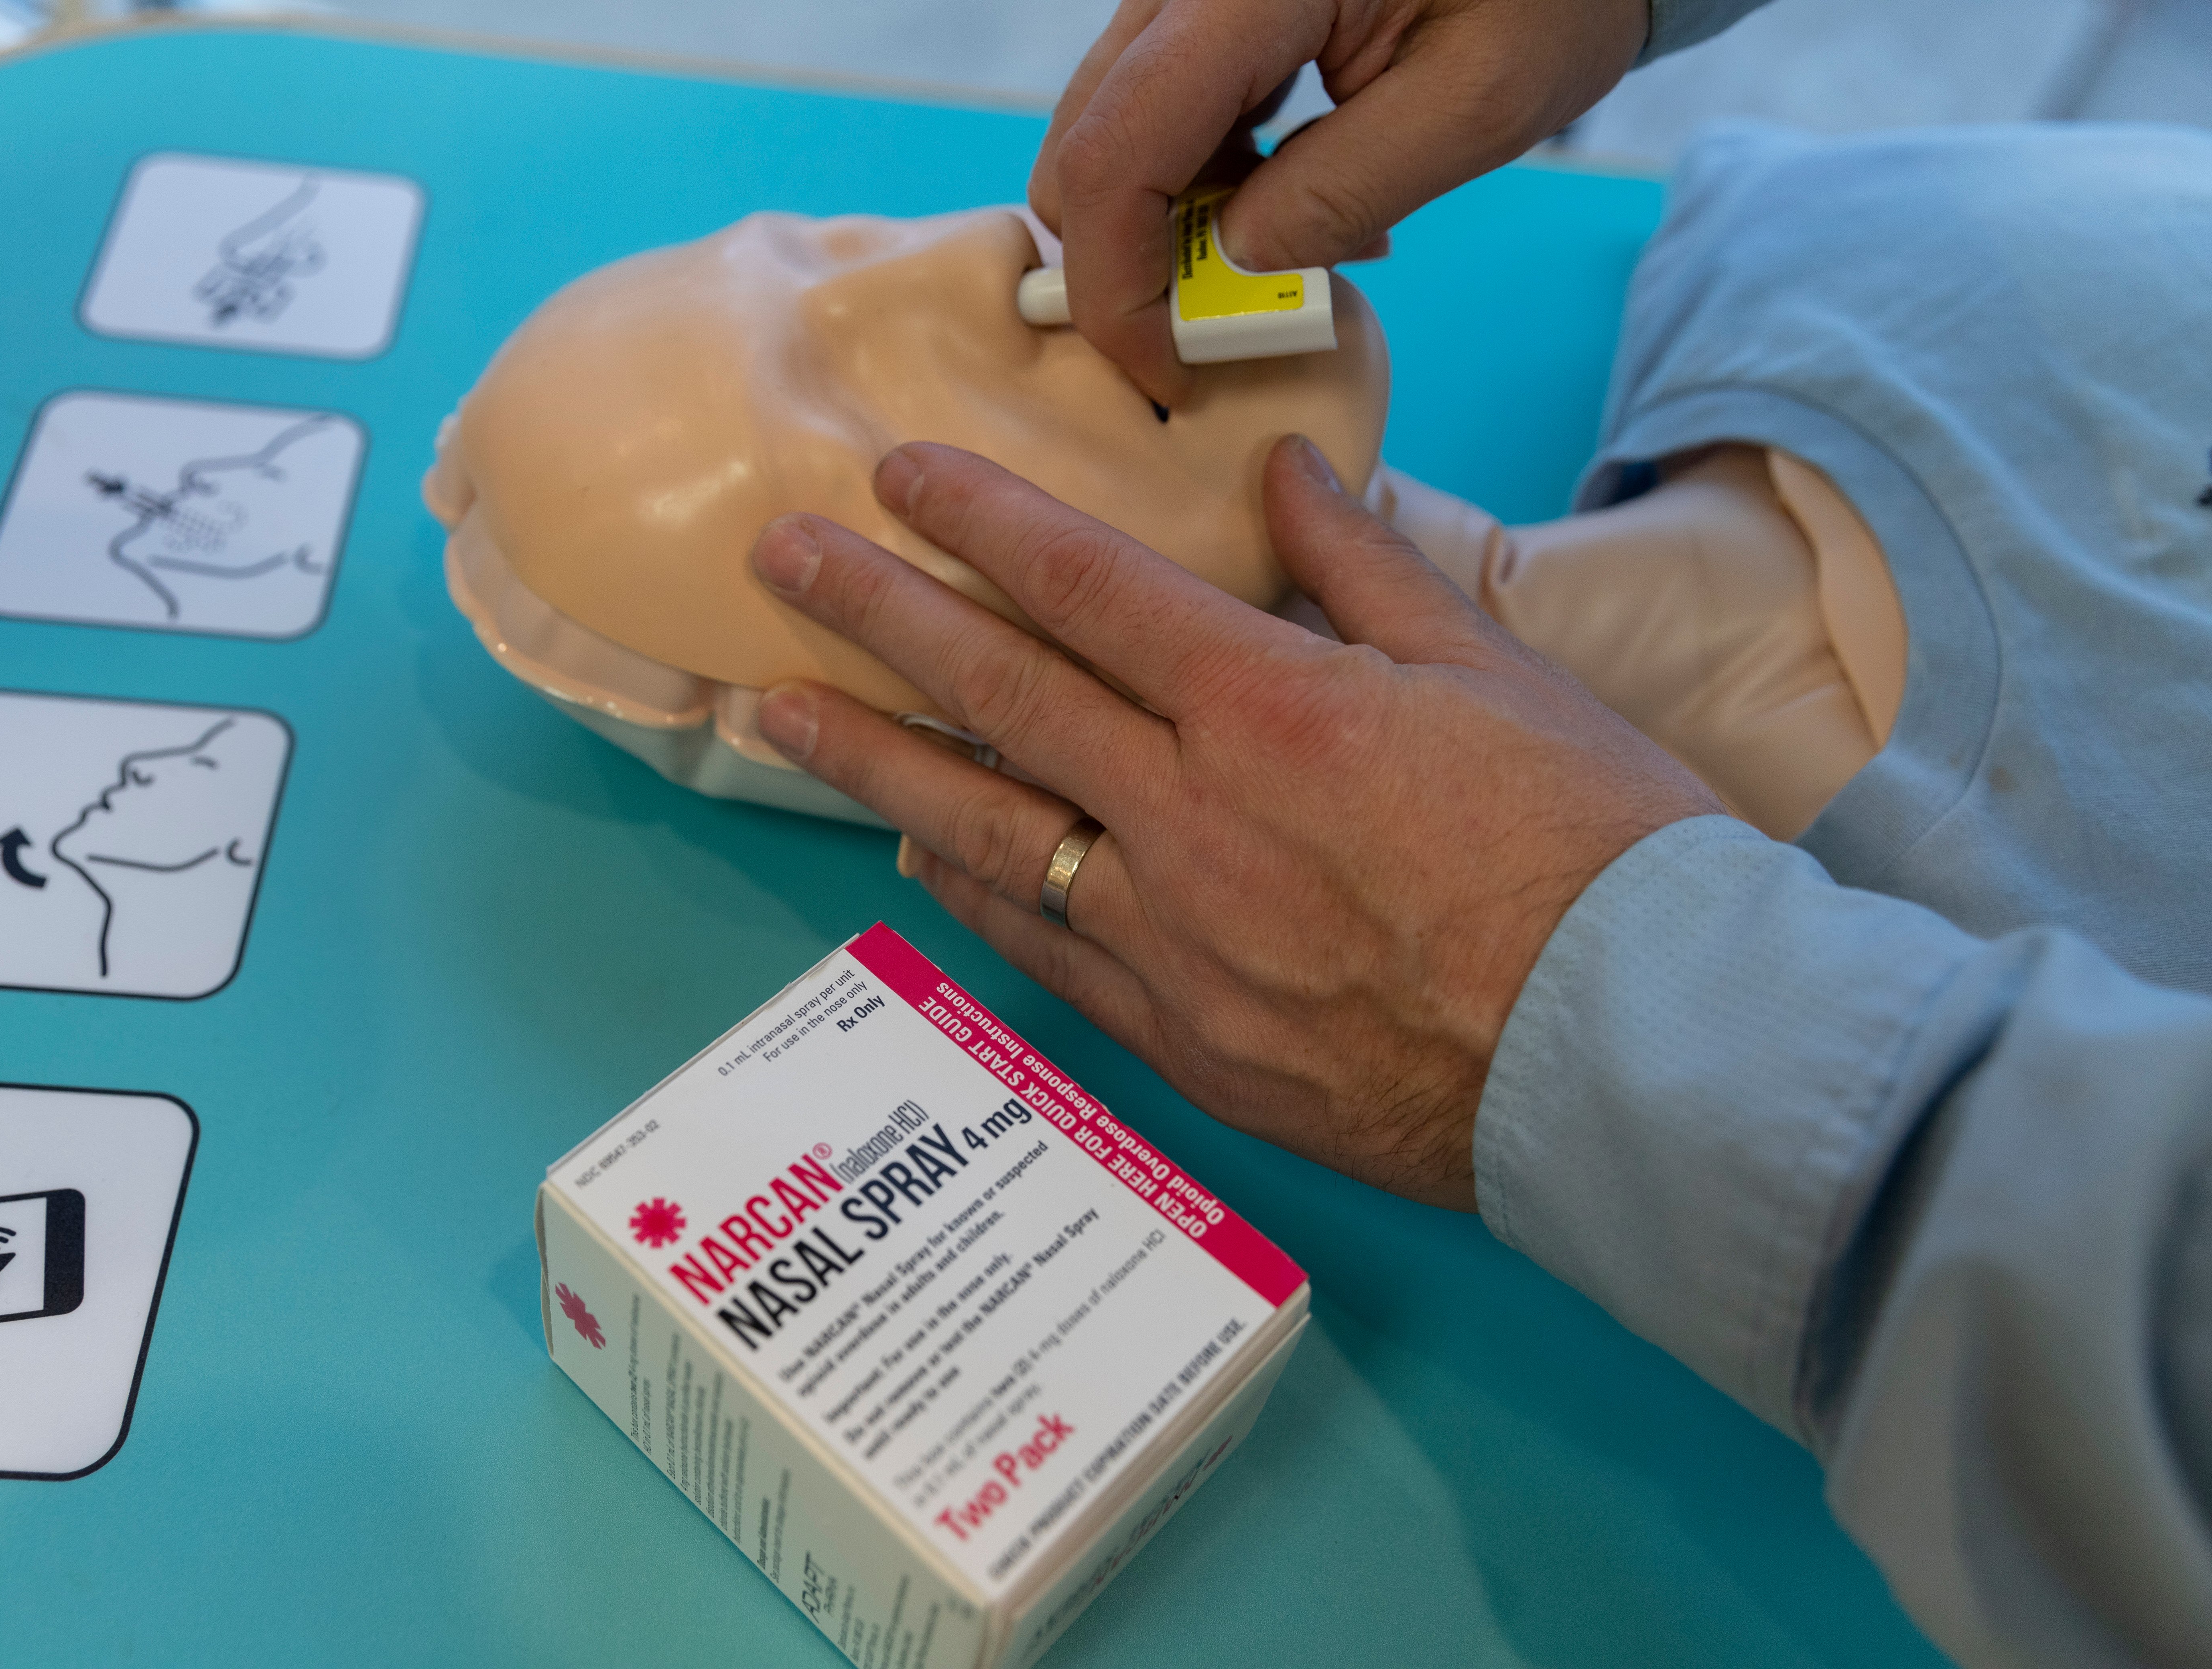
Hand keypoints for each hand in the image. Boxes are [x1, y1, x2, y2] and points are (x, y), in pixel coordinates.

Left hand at [749, 439, 1716, 1209]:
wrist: (1635, 1055)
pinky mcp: (1184, 1038)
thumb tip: (1282, 480)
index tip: (895, 473)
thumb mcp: (1497, 671)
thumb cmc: (1593, 850)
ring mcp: (1174, 936)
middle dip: (877, 614)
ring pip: (988, 827)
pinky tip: (915, 860)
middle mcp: (1193, 815)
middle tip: (776, 560)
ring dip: (876, 760)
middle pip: (1001, 693)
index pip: (1086, 586)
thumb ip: (1367, 570)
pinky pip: (1047, 949)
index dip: (981, 520)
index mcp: (1270, 707)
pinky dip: (974, 896)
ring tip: (781, 710)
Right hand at [1030, 0, 1649, 404]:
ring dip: (1168, 224)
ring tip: (1284, 247)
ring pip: (1106, 135)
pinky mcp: (1202, 12)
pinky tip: (1282, 196)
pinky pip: (1152, 113)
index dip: (1120, 286)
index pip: (1117, 154)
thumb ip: (1345, 189)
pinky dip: (1195, 182)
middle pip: (1085, 146)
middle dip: (1127, 263)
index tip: (1170, 370)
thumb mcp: (1475, 104)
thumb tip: (1236, 268)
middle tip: (1222, 328)